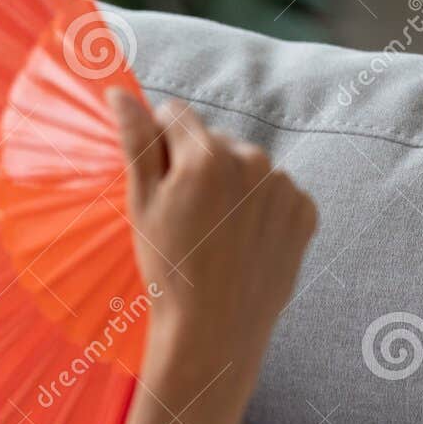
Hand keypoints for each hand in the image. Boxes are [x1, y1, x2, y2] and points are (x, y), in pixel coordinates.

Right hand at [108, 90, 317, 395]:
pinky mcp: (304, 211)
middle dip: (196, 166)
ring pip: (246, 167)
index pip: (176, 115)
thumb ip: (135, 141)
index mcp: (205, 155)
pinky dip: (258, 210)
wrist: (214, 332)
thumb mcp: (140, 206)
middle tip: (183, 219)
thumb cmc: (168, 271)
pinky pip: (275, 194)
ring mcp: (283, 186)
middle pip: (213, 141)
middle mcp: (252, 159)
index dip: (160, 145)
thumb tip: (119, 91)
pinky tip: (241, 243)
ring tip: (214, 235)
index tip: (157, 181)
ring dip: (230, 188)